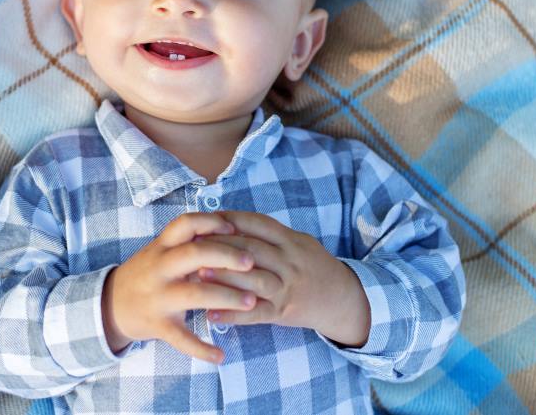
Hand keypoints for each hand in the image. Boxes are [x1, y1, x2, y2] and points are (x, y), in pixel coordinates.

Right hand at [102, 213, 257, 363]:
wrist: (110, 304)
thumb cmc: (146, 274)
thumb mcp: (160, 251)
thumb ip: (188, 242)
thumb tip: (230, 228)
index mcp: (162, 246)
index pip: (186, 224)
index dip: (211, 222)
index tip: (234, 228)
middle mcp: (160, 268)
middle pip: (195, 254)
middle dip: (227, 256)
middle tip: (252, 263)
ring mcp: (159, 297)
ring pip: (195, 294)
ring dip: (227, 297)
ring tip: (251, 302)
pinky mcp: (158, 324)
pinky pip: (182, 338)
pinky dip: (202, 349)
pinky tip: (220, 356)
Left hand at [198, 211, 370, 346]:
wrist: (342, 299)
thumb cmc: (312, 266)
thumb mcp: (298, 242)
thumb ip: (270, 233)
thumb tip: (230, 222)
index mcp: (292, 241)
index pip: (258, 224)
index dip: (231, 220)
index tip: (206, 219)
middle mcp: (290, 262)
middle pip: (251, 250)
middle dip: (220, 246)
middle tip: (192, 245)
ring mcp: (287, 288)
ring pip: (253, 281)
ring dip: (224, 278)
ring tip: (197, 275)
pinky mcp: (283, 312)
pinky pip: (256, 314)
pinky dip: (233, 315)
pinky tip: (211, 315)